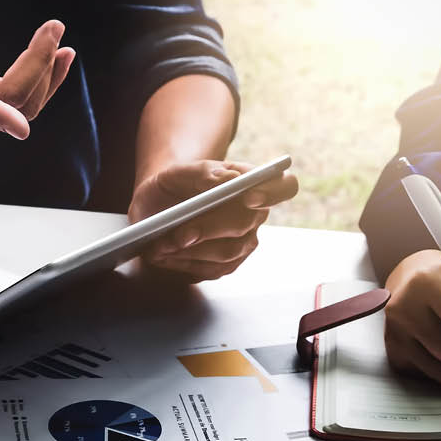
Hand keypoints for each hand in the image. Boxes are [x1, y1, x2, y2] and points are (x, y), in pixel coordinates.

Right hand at [0, 5, 74, 141]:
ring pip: (21, 109)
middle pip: (11, 102)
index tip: (24, 118)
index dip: (0, 113)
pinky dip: (43, 85)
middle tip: (54, 28)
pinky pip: (21, 110)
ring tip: (62, 45)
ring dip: (47, 77)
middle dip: (39, 66)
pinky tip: (56, 61)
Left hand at [127, 160, 298, 281]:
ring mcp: (244, 242)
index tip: (248, 197)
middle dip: (210, 228)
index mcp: (251, 182)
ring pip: (228, 251)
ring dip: (192, 250)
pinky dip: (185, 263)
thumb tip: (225, 180)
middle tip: (180, 234)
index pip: (284, 186)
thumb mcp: (176, 172)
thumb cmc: (172, 186)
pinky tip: (165, 255)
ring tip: (162, 245)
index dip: (272, 192)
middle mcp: (255, 214)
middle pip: (246, 223)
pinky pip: (212, 269)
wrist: (156, 208)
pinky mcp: (227, 265)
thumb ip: (202, 171)